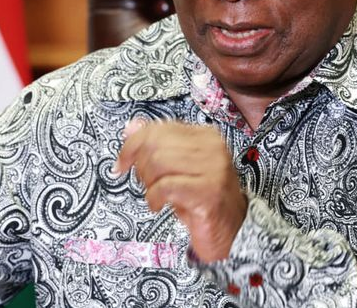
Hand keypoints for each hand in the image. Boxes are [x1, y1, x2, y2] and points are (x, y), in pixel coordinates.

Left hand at [114, 120, 247, 262]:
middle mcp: (211, 148)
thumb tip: (132, 127)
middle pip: (156, 143)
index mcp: (205, 136)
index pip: (160, 127)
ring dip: (149, 182)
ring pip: (158, 161)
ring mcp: (212, 169)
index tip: (123, 160)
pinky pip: (165, 186)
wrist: (233, 230)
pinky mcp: (208, 192)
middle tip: (146, 182)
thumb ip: (158, 147)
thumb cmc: (204, 200)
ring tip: (156, 194)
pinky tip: (159, 204)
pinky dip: (154, 197)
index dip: (134, 143)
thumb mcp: (178, 170)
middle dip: (141, 165)